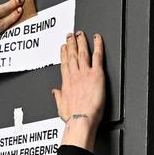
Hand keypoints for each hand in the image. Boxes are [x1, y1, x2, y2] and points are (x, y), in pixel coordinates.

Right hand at [55, 32, 104, 152]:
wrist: (82, 120)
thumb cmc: (73, 117)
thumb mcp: (61, 108)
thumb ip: (58, 97)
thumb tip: (55, 92)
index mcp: (66, 83)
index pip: (64, 64)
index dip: (63, 54)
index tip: (63, 48)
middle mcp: (74, 75)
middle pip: (72, 56)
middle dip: (71, 44)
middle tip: (70, 35)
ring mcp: (85, 73)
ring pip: (82, 53)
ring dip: (81, 42)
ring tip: (81, 34)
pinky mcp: (96, 74)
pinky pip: (97, 56)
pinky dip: (98, 46)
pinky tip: (98, 38)